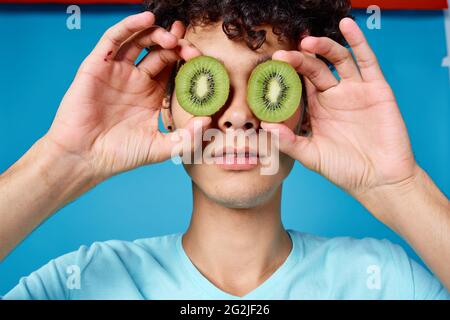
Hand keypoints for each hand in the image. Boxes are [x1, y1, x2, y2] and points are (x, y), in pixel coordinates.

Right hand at [45, 12, 209, 180]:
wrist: (85, 157)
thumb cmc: (120, 154)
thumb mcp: (160, 148)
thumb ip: (186, 138)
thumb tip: (208, 122)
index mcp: (151, 95)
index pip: (172, 69)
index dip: (186, 59)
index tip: (200, 57)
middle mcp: (135, 80)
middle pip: (159, 51)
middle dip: (177, 44)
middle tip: (190, 46)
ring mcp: (116, 71)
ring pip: (138, 41)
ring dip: (156, 34)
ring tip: (172, 37)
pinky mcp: (97, 66)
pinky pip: (113, 39)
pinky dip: (129, 25)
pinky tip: (146, 19)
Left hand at [262, 18, 417, 198]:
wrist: (380, 180)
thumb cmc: (345, 170)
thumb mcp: (312, 156)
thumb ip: (290, 142)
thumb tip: (266, 126)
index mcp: (317, 109)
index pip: (299, 83)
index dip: (287, 73)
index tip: (272, 64)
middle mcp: (334, 96)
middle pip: (315, 68)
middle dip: (299, 59)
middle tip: (284, 54)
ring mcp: (356, 90)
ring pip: (338, 59)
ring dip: (323, 47)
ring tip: (308, 41)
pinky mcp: (377, 89)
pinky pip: (367, 61)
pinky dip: (358, 42)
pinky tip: (347, 27)